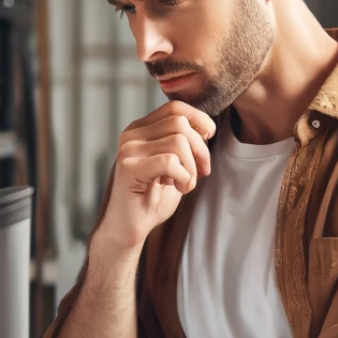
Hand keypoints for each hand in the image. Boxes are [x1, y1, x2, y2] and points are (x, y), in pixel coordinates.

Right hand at [92, 101, 216, 256]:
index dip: (199, 119)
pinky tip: (178, 188)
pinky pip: (169, 161)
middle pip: (179, 123)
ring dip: (191, 167)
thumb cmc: (152, 199)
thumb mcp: (174, 166)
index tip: (210, 138)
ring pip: (177, 141)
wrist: (128, 229)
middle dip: (200, 148)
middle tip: (202, 172)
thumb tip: (207, 128)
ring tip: (185, 183)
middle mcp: (131, 135)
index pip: (175, 107)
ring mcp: (128, 150)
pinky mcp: (128, 168)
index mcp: (141, 129)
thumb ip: (184, 145)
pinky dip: (183, 177)